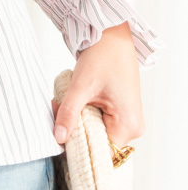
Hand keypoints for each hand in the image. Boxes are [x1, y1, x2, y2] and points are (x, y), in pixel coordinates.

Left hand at [50, 21, 143, 148]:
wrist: (112, 37)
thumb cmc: (103, 57)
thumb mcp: (81, 86)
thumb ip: (69, 113)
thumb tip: (59, 137)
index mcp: (127, 125)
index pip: (100, 152)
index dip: (77, 145)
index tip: (59, 133)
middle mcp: (132, 127)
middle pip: (97, 142)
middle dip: (73, 129)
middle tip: (56, 108)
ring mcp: (128, 120)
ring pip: (95, 131)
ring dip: (77, 120)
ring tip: (63, 101)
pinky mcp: (121, 113)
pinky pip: (99, 122)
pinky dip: (83, 114)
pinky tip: (74, 100)